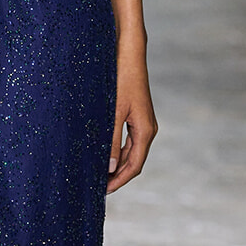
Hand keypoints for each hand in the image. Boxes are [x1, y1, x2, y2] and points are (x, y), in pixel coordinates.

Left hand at [108, 41, 156, 192]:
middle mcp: (148, 129)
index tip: (104, 191)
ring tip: (99, 174)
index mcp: (145, 131)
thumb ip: (111, 141)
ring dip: (117, 164)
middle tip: (98, 187)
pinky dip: (117, 150)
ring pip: (131, 151)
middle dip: (118, 176)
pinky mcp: (136, 115)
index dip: (119, 181)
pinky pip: (128, 140)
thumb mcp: (113, 112)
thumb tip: (110, 168)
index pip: (135, 166)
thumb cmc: (121, 79)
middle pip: (134, 161)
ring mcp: (143, 122)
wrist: (128, 53)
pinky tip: (103, 154)